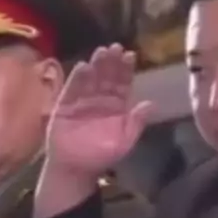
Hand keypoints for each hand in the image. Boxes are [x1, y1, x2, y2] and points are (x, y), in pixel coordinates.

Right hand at [46, 43, 152, 178]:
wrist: (76, 169)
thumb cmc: (101, 156)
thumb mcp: (124, 142)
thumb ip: (136, 123)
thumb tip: (151, 104)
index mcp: (117, 106)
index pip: (123, 83)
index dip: (126, 69)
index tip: (130, 55)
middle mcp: (101, 99)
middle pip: (107, 76)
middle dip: (111, 62)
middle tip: (115, 47)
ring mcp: (83, 100)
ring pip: (91, 79)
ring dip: (96, 65)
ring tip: (101, 52)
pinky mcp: (66, 105)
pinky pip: (72, 90)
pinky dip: (78, 79)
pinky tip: (83, 67)